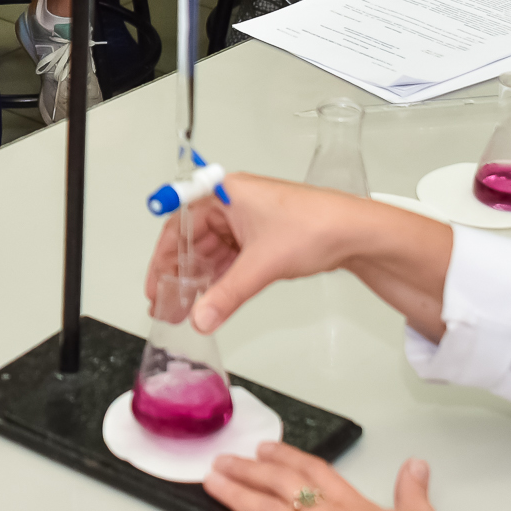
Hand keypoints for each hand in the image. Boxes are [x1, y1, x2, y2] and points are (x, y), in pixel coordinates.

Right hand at [142, 172, 451, 341]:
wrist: (356, 232)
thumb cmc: (316, 225)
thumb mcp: (262, 264)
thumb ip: (227, 294)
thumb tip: (200, 317)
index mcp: (225, 193)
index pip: (179, 225)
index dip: (163, 258)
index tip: (154, 285)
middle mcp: (233, 203)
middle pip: (193, 241)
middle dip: (180, 275)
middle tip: (167, 304)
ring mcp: (248, 220)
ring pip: (212, 253)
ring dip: (200, 281)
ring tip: (187, 309)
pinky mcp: (262, 236)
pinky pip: (231, 259)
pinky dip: (221, 279)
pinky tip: (212, 300)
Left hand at [204, 446, 487, 510]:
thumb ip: (413, 491)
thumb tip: (415, 466)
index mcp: (356, 504)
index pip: (312, 471)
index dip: (285, 457)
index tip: (264, 448)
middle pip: (280, 484)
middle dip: (248, 470)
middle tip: (223, 460)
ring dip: (235, 494)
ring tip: (211, 482)